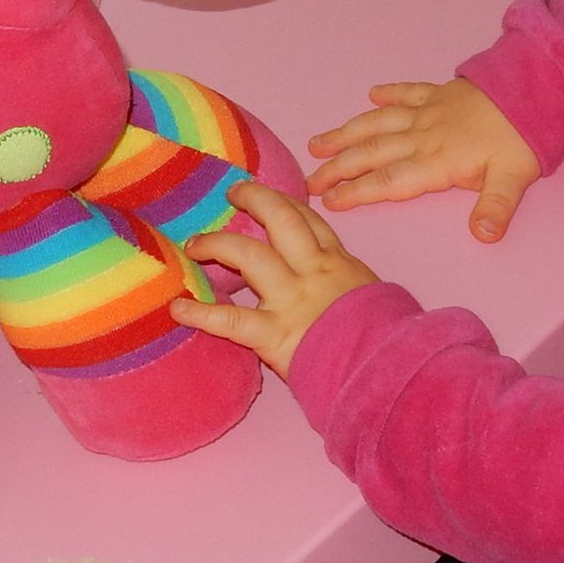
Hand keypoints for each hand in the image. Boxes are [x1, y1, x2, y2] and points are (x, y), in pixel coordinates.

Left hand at [169, 182, 378, 380]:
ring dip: (217, 244)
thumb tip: (340, 288)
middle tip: (233, 194)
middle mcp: (313, 271)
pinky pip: (229, 318)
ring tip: (194, 244)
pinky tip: (178, 308)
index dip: (284, 202)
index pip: (309, 221)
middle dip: (254, 199)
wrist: (385, 368)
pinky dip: (200, 312)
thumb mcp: (373, 298)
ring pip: (249, 255)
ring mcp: (291, 299)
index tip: (266, 195)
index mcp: (338, 263)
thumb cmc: (384, 338)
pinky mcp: (273, 333)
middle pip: (280, 219)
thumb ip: (349, 285)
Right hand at [306, 78, 539, 242]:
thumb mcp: (514, 179)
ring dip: (347, 133)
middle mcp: (423, 136)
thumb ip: (494, 208)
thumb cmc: (524, 139)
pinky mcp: (440, 92)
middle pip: (371, 153)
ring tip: (318, 142)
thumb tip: (484, 237)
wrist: (536, 90)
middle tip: (308, 180)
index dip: (356, 192)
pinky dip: (388, 93)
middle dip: (337, 167)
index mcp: (437, 161)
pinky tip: (371, 94)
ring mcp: (429, 111)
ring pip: (378, 123)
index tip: (328, 201)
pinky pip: (408, 92)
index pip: (388, 181)